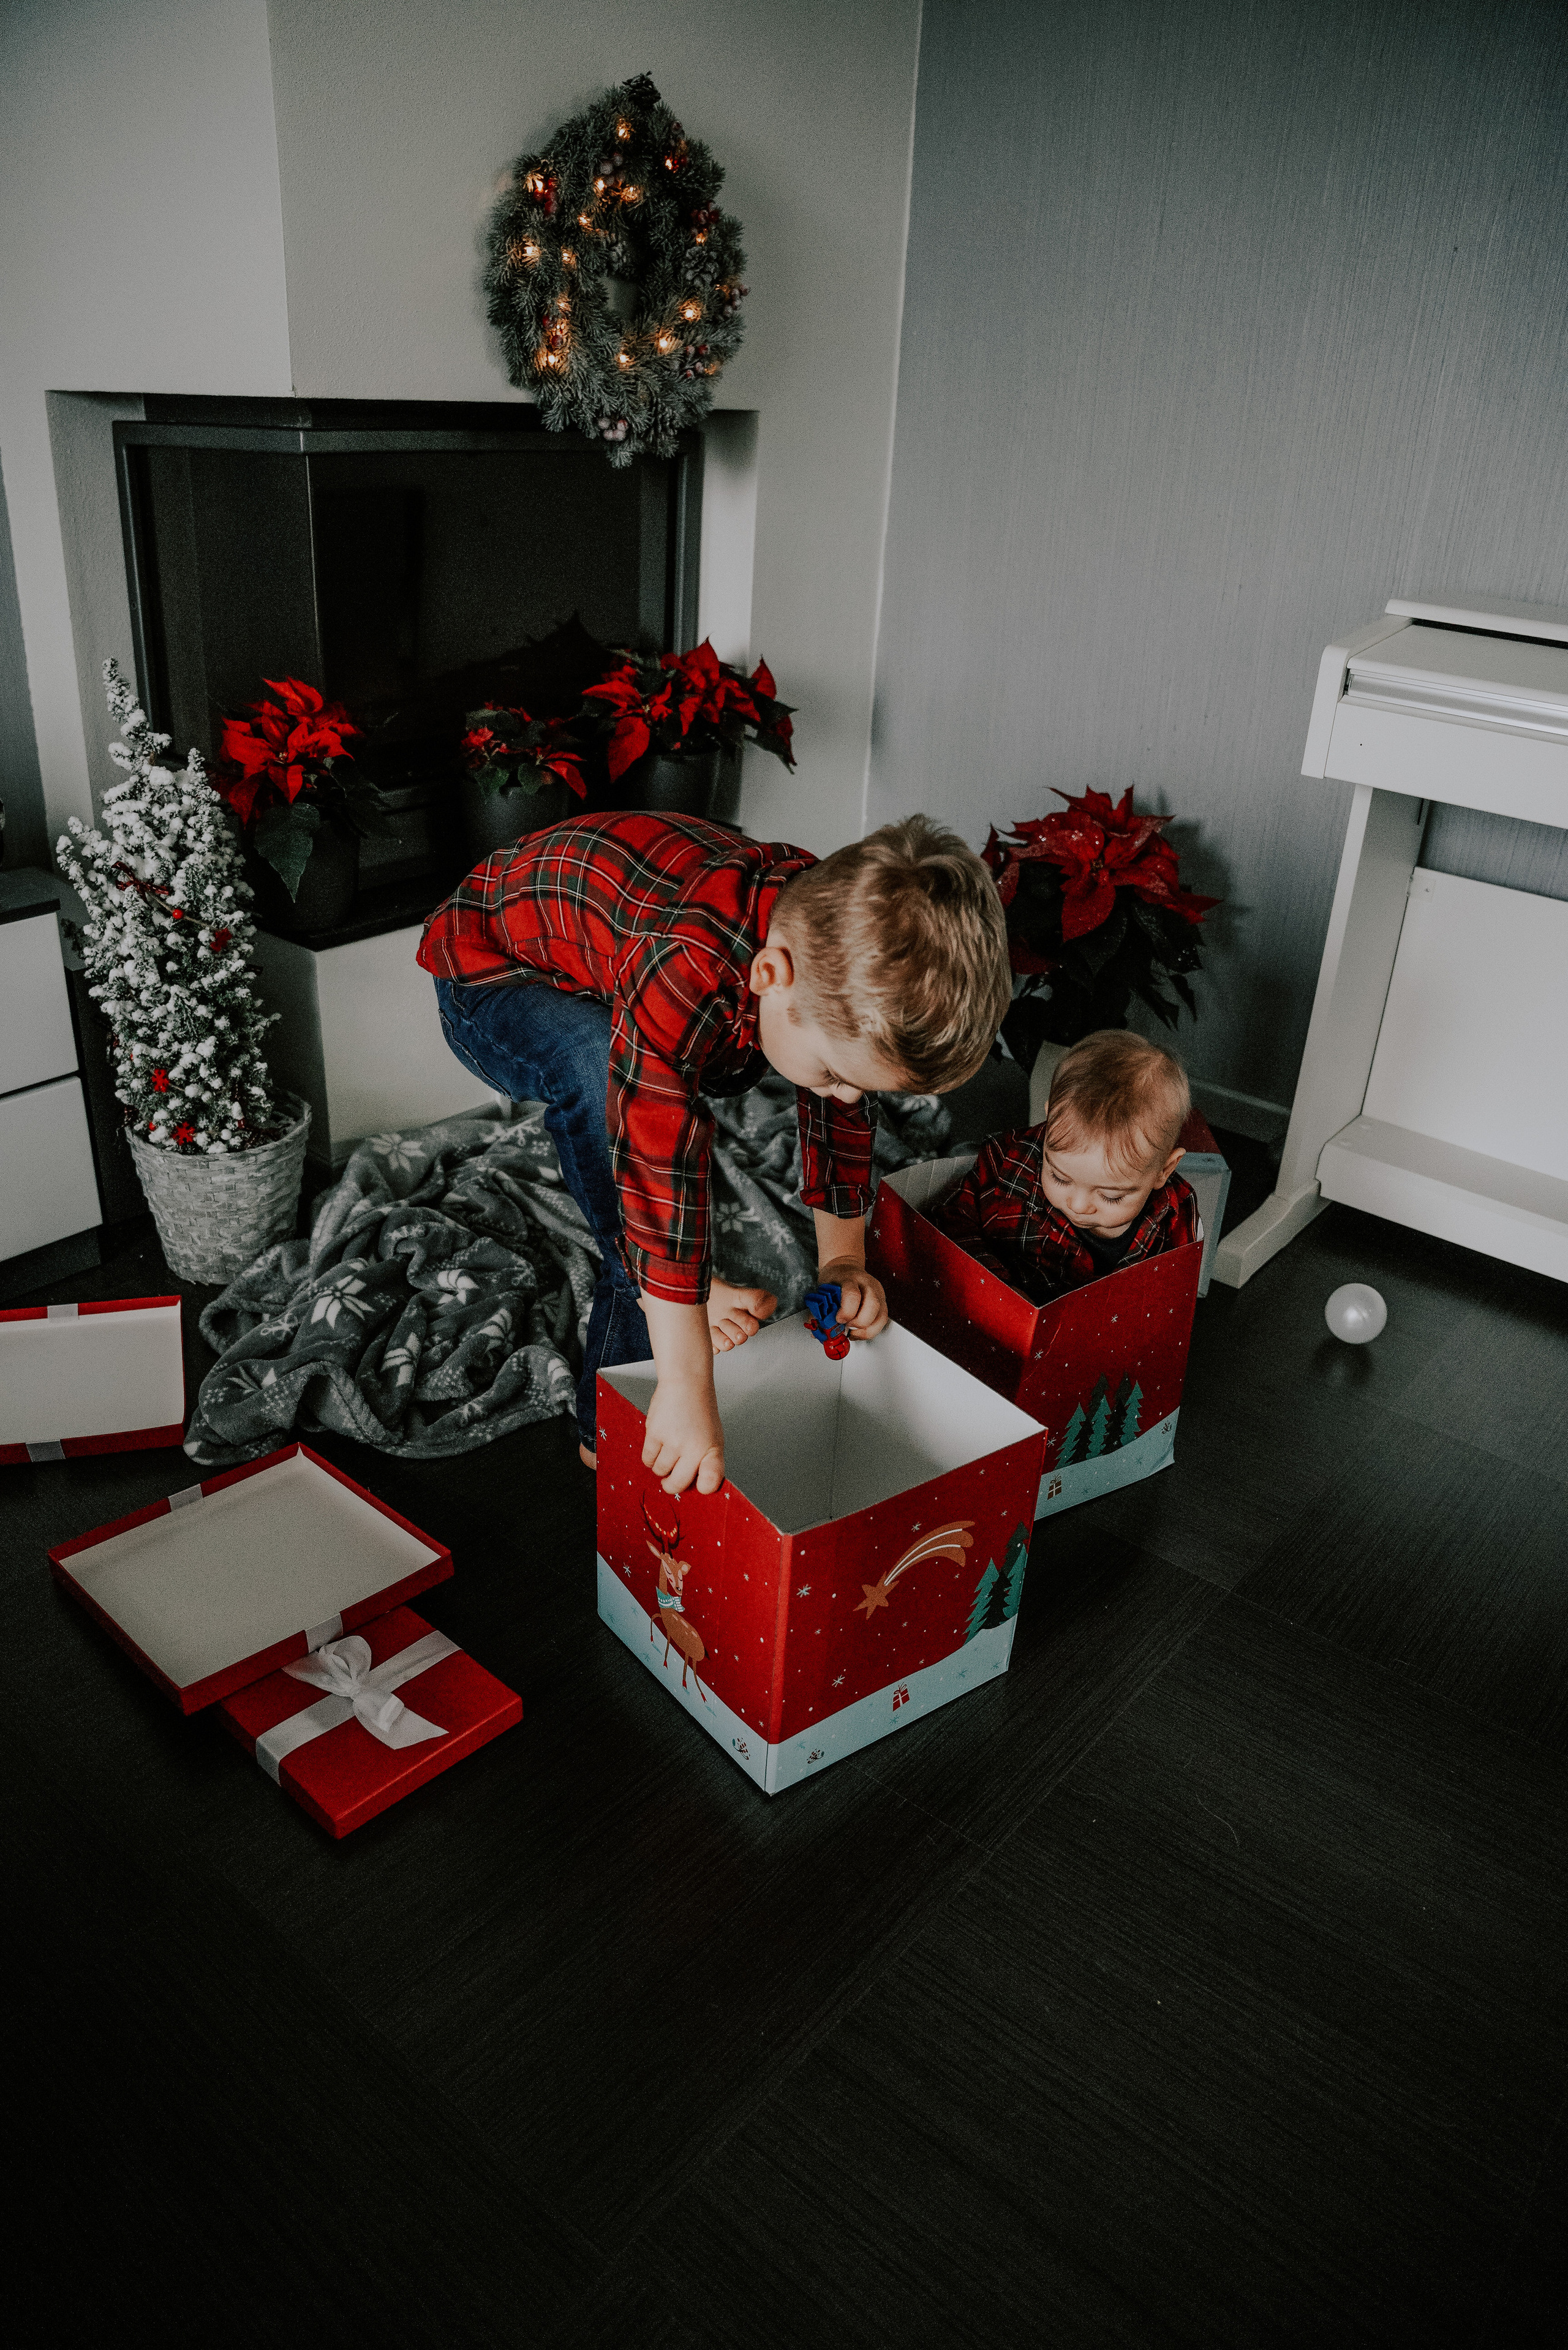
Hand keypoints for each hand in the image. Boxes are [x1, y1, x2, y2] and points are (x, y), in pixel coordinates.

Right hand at [642, 1375, 725, 1495]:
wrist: (686, 1385)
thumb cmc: (700, 1412)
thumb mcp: (714, 1439)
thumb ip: (708, 1463)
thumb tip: (699, 1487)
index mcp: (712, 1451)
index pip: (710, 1483)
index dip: (702, 1488)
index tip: (699, 1486)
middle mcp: (694, 1449)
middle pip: (678, 1484)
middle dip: (672, 1484)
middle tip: (671, 1479)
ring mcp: (673, 1442)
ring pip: (659, 1471)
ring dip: (661, 1466)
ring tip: (667, 1451)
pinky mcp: (655, 1434)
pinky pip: (647, 1459)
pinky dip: (650, 1457)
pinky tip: (658, 1445)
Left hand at [817, 1258, 889, 1340]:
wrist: (845, 1268)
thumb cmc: (835, 1279)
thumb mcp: (824, 1289)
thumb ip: (821, 1309)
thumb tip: (820, 1327)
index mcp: (850, 1279)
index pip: (853, 1295)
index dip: (846, 1312)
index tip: (838, 1320)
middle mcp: (869, 1285)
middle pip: (873, 1306)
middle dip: (859, 1323)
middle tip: (846, 1326)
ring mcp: (879, 1294)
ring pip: (881, 1317)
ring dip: (866, 1331)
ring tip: (852, 1332)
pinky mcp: (883, 1303)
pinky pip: (881, 1321)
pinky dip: (870, 1331)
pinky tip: (859, 1331)